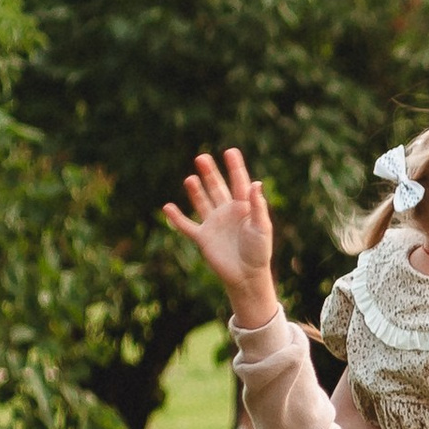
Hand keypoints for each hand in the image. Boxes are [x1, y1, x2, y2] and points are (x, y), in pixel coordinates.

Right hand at [161, 148, 278, 324]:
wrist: (247, 276)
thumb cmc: (259, 251)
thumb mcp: (262, 227)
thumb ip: (258, 206)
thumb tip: (256, 183)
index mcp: (244, 207)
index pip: (239, 182)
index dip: (235, 167)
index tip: (230, 151)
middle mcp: (227, 212)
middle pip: (217, 188)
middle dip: (210, 173)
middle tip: (202, 157)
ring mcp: (214, 224)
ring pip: (202, 202)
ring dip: (196, 191)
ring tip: (190, 179)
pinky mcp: (203, 238)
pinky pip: (186, 226)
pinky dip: (176, 218)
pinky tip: (167, 207)